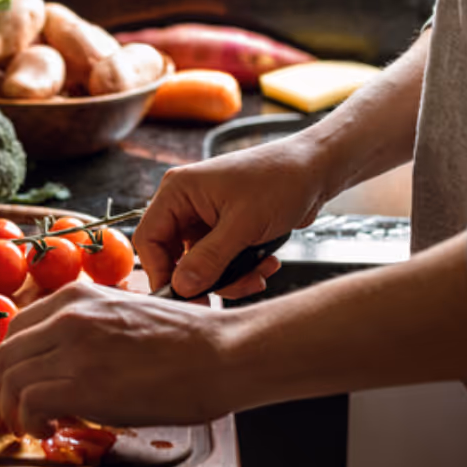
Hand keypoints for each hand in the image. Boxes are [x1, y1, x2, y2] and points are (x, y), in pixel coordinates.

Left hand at [0, 282, 237, 437]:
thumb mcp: (127, 315)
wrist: (222, 353)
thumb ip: (91, 327)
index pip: (17, 328)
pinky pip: (29, 403)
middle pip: (6, 355)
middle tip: (14, 414)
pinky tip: (48, 430)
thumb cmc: (189, 340)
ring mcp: (74, 348)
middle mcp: (69, 315)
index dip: (12, 363)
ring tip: (31, 427)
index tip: (19, 384)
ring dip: (12, 410)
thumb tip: (70, 359)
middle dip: (2, 390)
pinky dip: (29, 422)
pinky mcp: (83, 383)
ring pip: (10, 379)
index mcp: (78, 296)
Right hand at [134, 136, 335, 298]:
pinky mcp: (225, 228)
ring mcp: (206, 216)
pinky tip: (266, 264)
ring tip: (258, 274)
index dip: (161, 272)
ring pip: (201, 264)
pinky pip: (221, 261)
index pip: (149, 239)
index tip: (182, 297)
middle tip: (225, 294)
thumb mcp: (244, 225)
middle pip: (175, 256)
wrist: (317, 169)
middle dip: (204, 279)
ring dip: (229, 277)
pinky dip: (241, 269)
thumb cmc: (281, 179)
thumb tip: (181, 287)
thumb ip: (209, 259)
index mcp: (179, 191)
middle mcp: (187, 203)